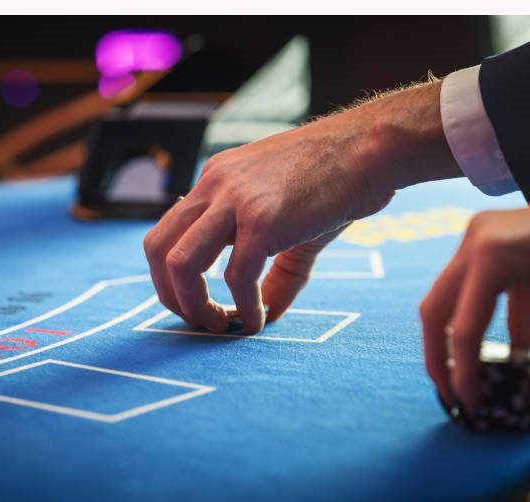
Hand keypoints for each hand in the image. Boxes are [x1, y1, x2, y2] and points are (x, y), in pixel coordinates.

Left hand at [144, 81, 460, 333]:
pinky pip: (237, 278)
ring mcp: (236, 200)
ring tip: (220, 326)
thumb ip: (275, 269)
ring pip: (181, 264)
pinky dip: (244, 308)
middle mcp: (215, 185)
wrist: (372, 148)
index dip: (171, 278)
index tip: (198, 304)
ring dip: (193, 306)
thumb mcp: (293, 221)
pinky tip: (258, 320)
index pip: (166, 233)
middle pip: (157, 249)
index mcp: (215, 180)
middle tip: (199, 321)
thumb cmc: (338, 180)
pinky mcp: (264, 219)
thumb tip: (267, 313)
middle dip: (170, 296)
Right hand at [420, 172, 529, 416]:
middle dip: (440, 358)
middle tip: (452, 394)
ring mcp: (479, 235)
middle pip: (437, 311)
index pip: (464, 330)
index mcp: (492, 258)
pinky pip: (478, 284)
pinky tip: (517, 347)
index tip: (472, 407)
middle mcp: (475, 242)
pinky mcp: (491, 237)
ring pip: (450, 297)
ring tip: (471, 374)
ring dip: (460, 337)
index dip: (465, 375)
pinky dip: (490, 316)